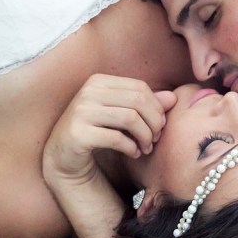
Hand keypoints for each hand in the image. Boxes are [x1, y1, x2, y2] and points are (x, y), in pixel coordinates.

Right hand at [42, 75, 177, 185]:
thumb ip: (145, 104)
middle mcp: (88, 92)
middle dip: (154, 123)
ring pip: (130, 119)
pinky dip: (131, 148)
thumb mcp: (121, 115)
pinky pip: (116, 138)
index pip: (140, 88)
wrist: (63, 155)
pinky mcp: (78, 133)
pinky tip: (134, 153)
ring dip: (145, 137)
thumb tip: (173, 98)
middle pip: (138, 102)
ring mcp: (81, 112)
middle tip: (156, 139)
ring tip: (146, 148)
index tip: (160, 125)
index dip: (156, 107)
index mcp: (99, 81)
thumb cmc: (96, 131)